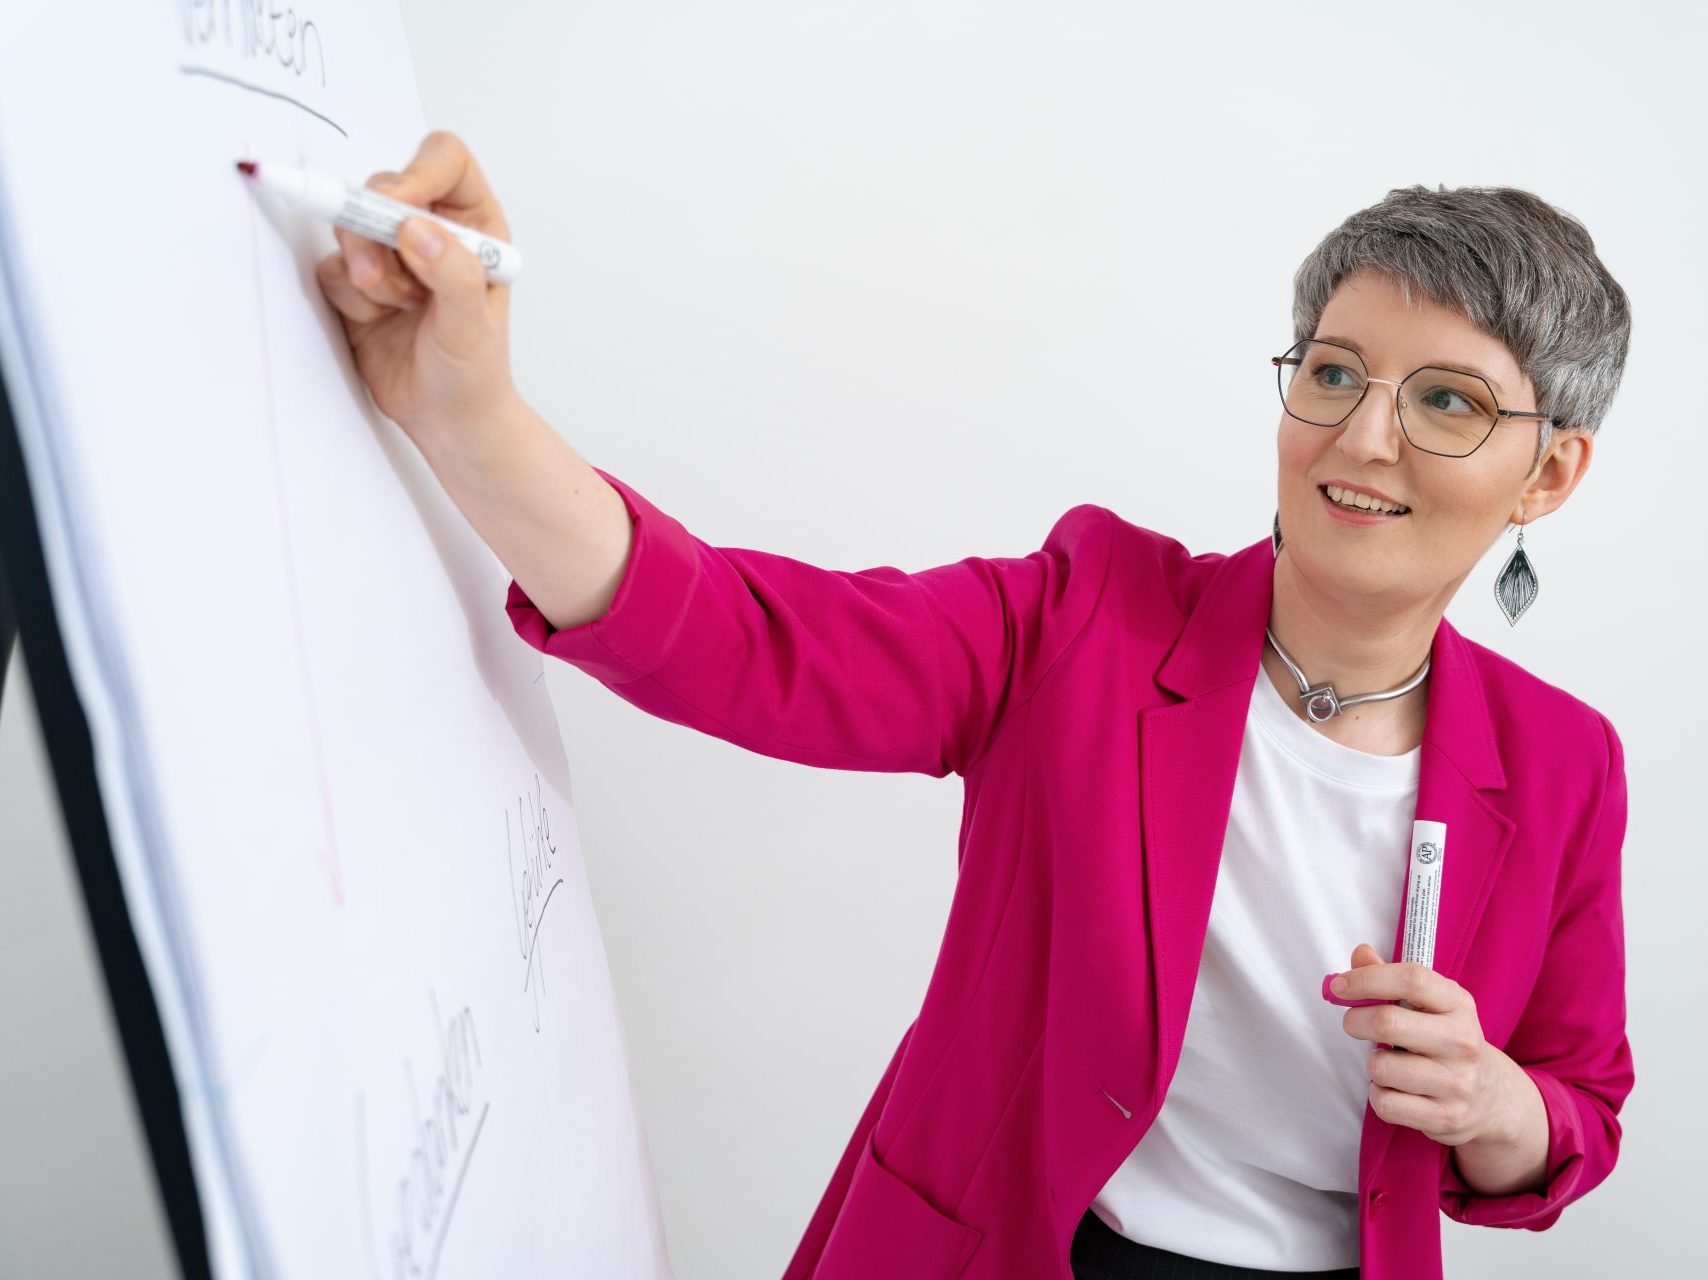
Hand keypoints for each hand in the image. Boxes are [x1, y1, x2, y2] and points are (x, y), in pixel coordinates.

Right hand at [313, 130, 519, 448]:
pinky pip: (332, 266)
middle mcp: (432, 228)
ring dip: (367, 270)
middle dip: (376, 232)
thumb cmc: (475, 373)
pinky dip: (350, 296)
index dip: (416, 172)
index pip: (445, 161)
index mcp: (475, 224)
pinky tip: (380, 321)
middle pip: (383, 187)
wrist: (447, 419)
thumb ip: (452, 273)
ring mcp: (391, 253)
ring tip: (398, 308)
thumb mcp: (473, 326)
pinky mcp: (358, 281)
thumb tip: (414, 227)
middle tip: (383, 279)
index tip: (398, 207)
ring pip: (350, 226)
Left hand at [1324, 942, 1515, 1148]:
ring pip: (1380, 1067)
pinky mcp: (1446, 1117)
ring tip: (1389, 1063)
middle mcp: (1462, 1042)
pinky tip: (1395, 1090)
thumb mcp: (1431, 1004)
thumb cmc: (1446, 1040)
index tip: (1339, 985)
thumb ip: (1392, 978)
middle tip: (1353, 1024)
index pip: (1411, 979)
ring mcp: (1456, 1082)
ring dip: (1373, 1064)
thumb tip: (1360, 954)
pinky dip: (1379, 1095)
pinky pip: (1386, 1103)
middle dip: (1355, 1021)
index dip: (1367, 978)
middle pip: (1387, 1023)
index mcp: (1458, 1004)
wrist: (1493, 1098)